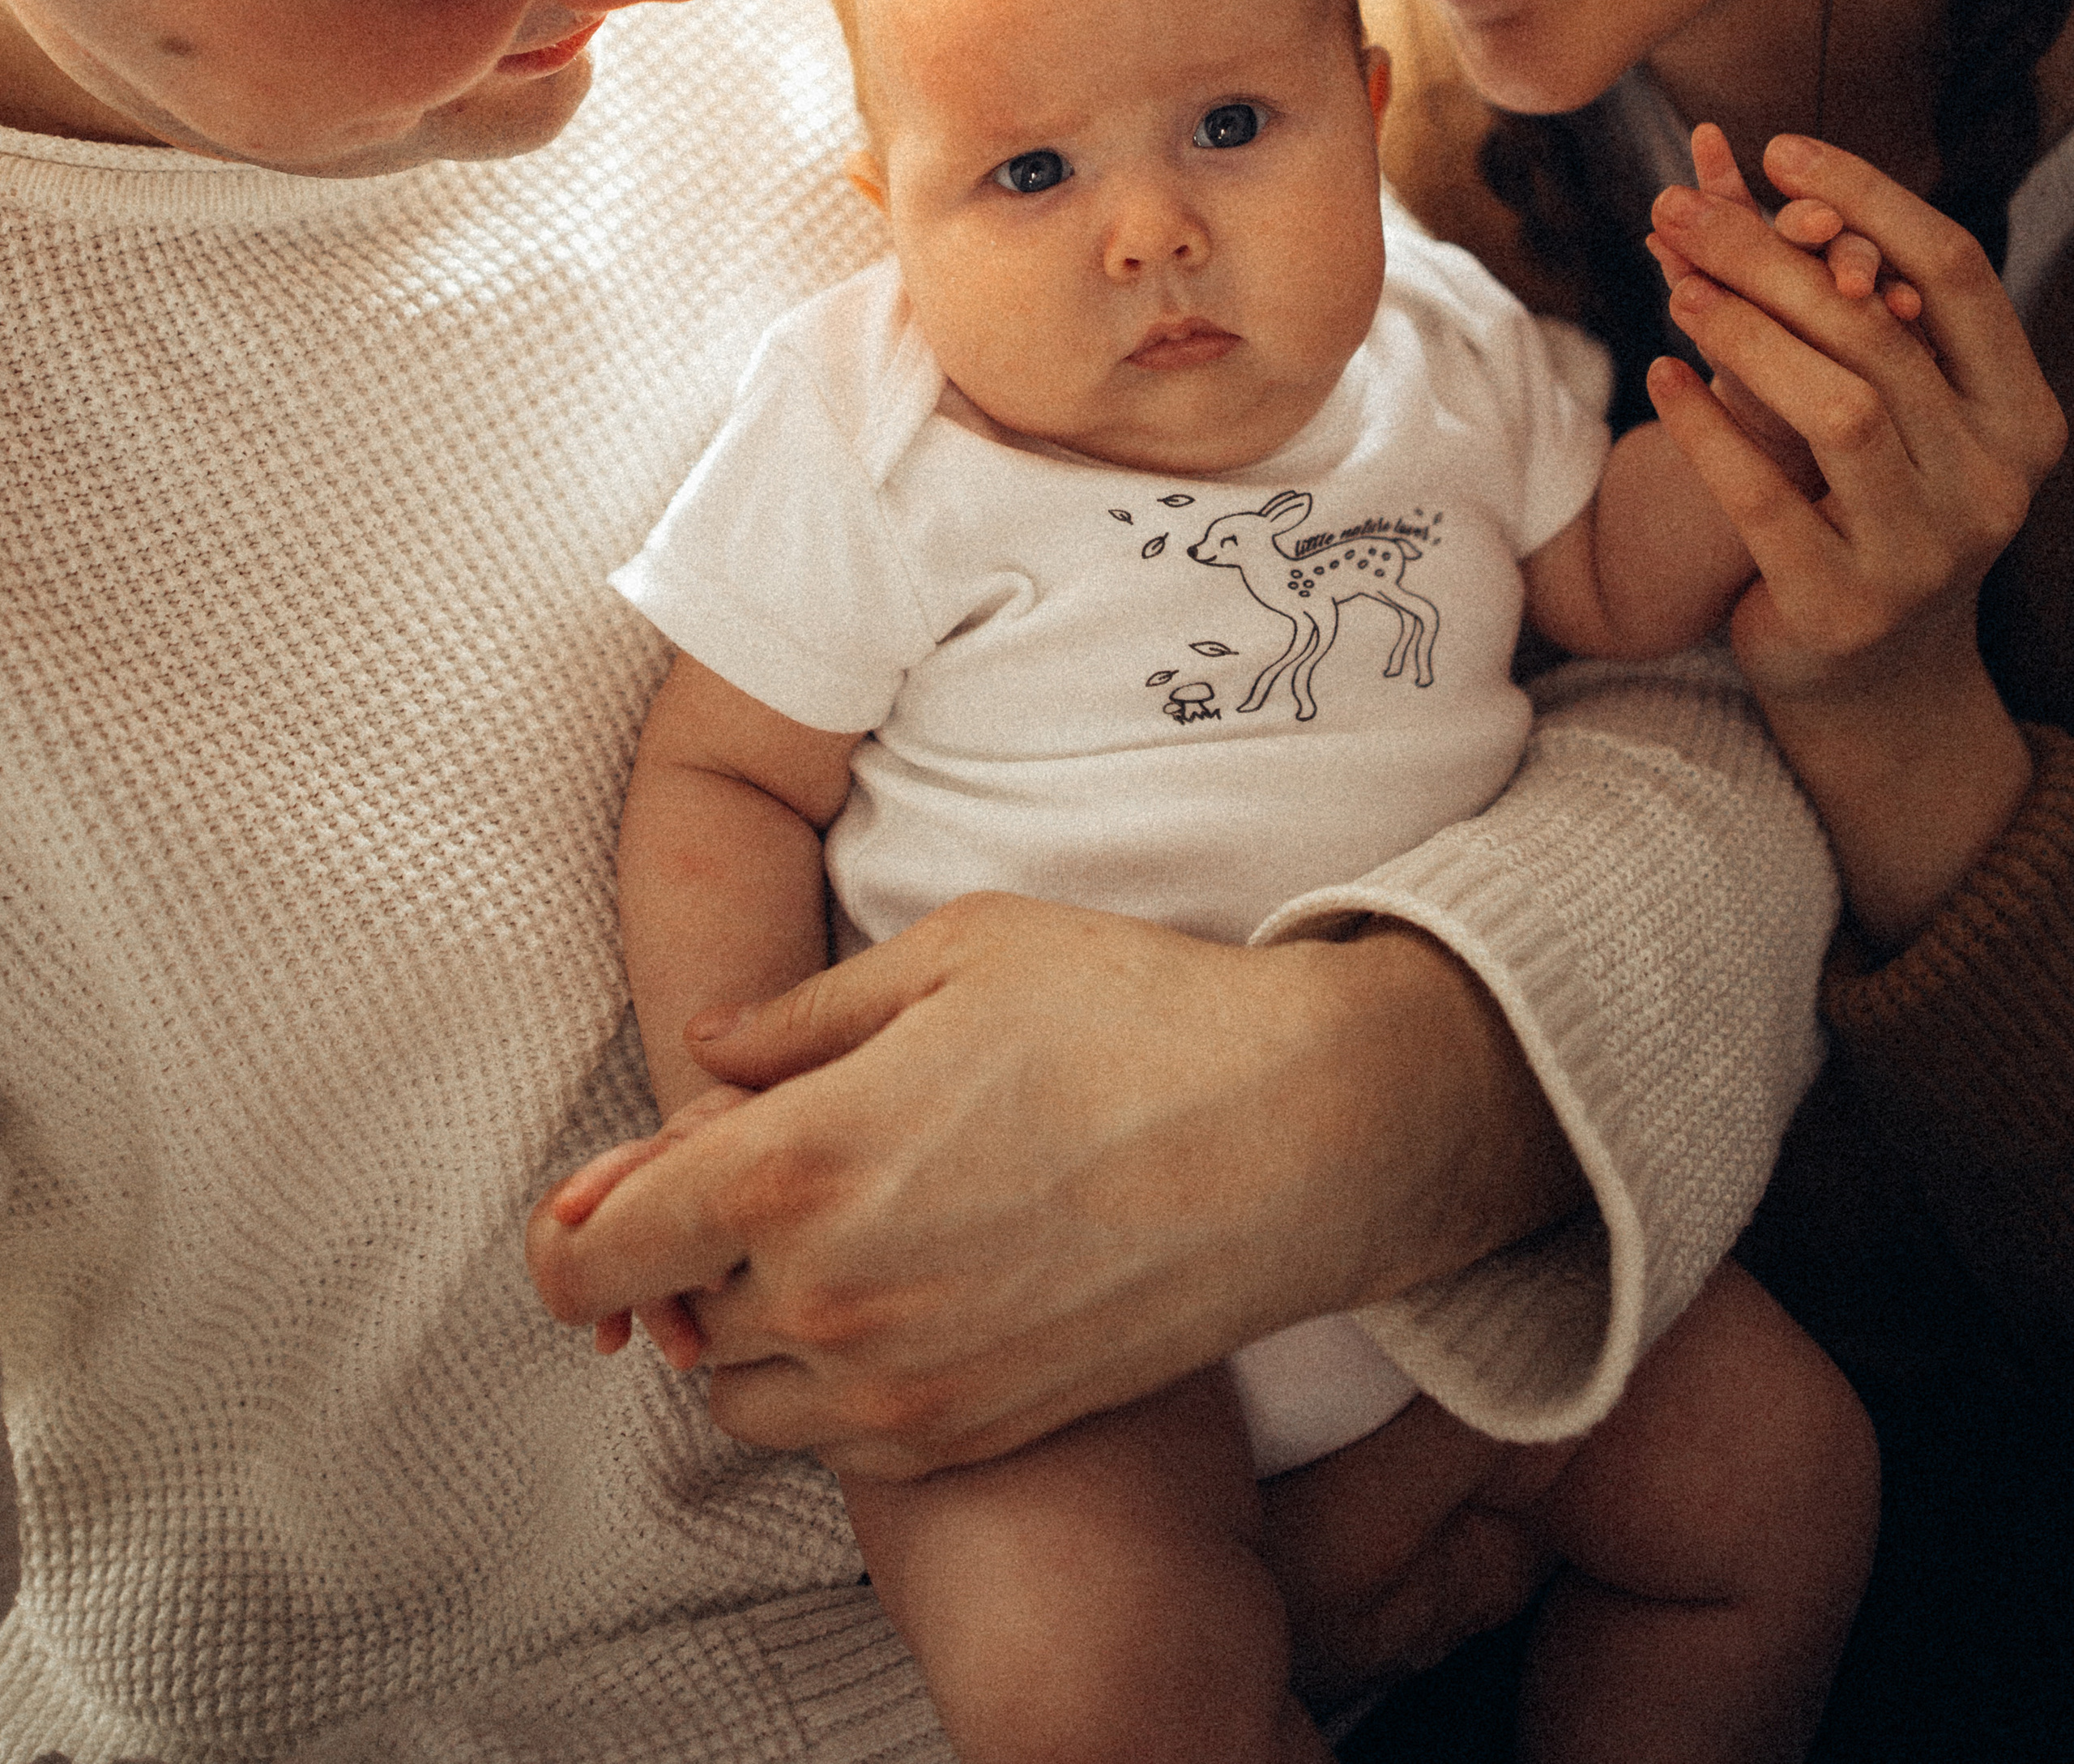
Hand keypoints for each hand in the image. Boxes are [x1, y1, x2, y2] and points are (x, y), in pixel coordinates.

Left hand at [523, 893, 1579, 1476]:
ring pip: (743, 1394)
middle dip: (689, 1249)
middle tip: (770, 1171)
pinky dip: (832, 1384)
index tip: (596, 1200)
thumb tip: (707, 1051)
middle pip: (671, 1315)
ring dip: (753, 1326)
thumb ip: (800, 1017)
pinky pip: (836, 1443)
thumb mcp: (955, 951)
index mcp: (799, 1159)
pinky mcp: (971, 1433)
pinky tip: (904, 1293)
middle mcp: (829, 1294)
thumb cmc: (1128, 1012)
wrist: (1299, 1136)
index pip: (601, 1244)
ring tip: (844, 1231)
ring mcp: (902, 1383)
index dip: (573, 1228)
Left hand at [1643, 133, 2061, 941]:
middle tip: (1680, 208)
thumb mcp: (1892, 416)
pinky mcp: (1843, 607)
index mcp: (2021, 416)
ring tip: (1674, 287)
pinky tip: (1660, 377)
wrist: (1876, 684)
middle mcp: (1993, 482)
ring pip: (1838, 409)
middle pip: (1879, 332)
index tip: (1780, 150)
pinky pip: (1765, 500)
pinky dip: (1708, 430)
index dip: (1870, 200)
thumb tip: (1745, 185)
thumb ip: (1855, 320)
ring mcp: (1927, 553)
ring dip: (1745, 334)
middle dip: (1772, 259)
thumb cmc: (1874, 511)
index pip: (1957, 273)